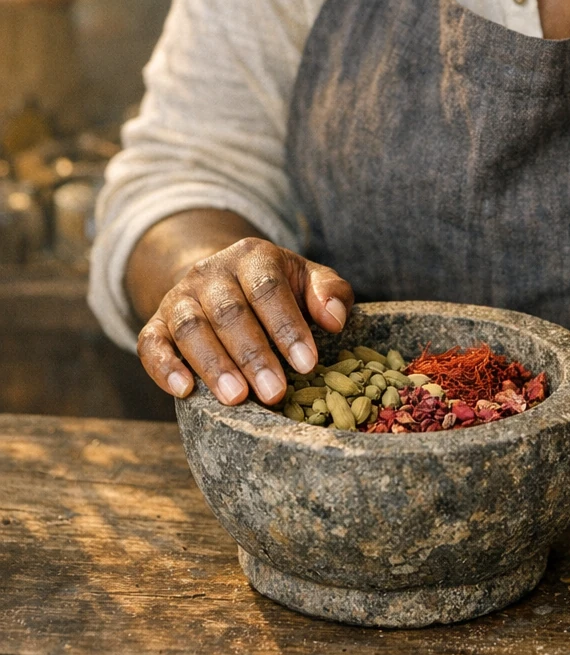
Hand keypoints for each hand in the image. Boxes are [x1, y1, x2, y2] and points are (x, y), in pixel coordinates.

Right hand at [137, 237, 353, 405]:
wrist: (221, 279)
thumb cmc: (275, 288)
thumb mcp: (307, 279)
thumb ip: (329, 292)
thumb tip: (334, 319)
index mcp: (252, 256)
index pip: (268, 289)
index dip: (287, 327)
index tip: (308, 364)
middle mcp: (211, 273)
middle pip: (229, 311)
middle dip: (253, 354)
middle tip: (275, 392)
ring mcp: (179, 298)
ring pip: (191, 327)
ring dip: (213, 364)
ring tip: (236, 398)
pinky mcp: (155, 324)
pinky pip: (150, 343)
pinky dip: (163, 367)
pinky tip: (183, 391)